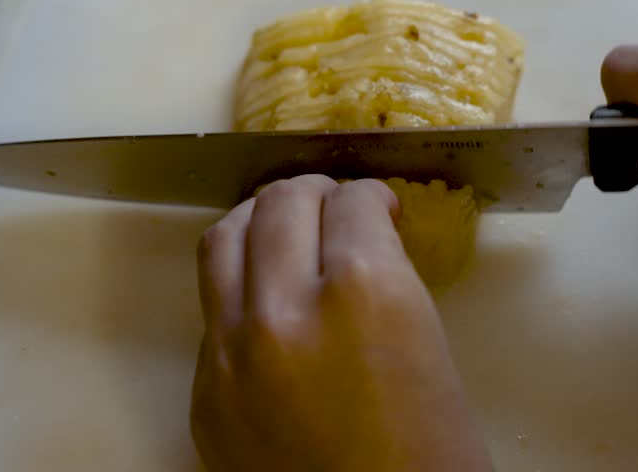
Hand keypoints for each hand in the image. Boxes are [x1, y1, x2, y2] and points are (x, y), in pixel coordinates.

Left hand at [190, 175, 490, 471]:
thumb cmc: (432, 460)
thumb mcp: (431, 350)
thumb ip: (386, 283)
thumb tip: (364, 240)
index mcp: (363, 292)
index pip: (350, 202)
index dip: (370, 194)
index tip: (376, 203)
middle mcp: (285, 310)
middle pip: (280, 204)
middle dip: (314, 193)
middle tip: (335, 203)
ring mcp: (232, 355)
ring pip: (223, 242)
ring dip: (258, 221)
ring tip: (284, 228)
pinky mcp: (205, 395)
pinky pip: (211, 312)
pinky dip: (239, 289)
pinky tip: (267, 301)